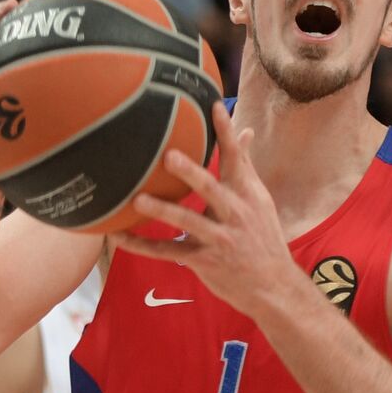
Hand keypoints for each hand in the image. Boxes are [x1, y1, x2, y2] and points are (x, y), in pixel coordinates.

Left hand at [115, 102, 294, 317]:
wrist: (273, 286)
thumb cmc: (262, 237)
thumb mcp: (259, 200)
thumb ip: (246, 166)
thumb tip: (245, 130)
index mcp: (248, 194)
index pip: (237, 158)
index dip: (226, 132)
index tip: (213, 106)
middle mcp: (236, 213)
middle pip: (211, 188)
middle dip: (191, 172)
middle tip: (169, 155)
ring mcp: (220, 239)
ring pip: (188, 221)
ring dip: (162, 210)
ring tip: (138, 200)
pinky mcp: (204, 261)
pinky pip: (168, 252)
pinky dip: (142, 245)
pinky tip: (118, 237)